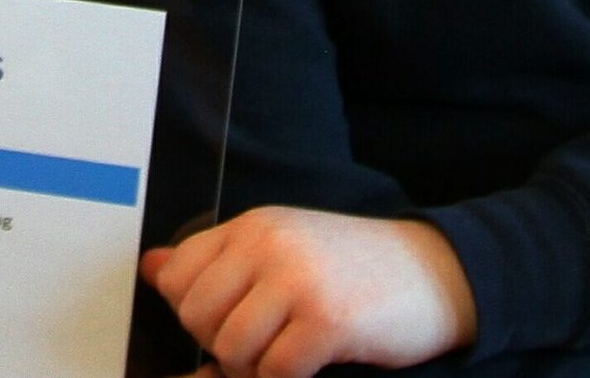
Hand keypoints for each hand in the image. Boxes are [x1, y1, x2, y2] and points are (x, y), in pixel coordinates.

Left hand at [143, 208, 475, 376]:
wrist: (438, 274)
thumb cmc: (355, 268)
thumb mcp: (282, 247)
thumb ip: (218, 259)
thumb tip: (152, 269)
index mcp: (252, 226)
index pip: (176, 275)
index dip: (194, 312)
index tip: (231, 319)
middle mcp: (268, 243)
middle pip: (196, 316)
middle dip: (221, 345)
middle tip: (263, 344)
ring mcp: (297, 280)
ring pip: (230, 348)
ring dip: (255, 368)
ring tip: (288, 354)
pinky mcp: (327, 320)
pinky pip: (274, 371)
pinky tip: (313, 363)